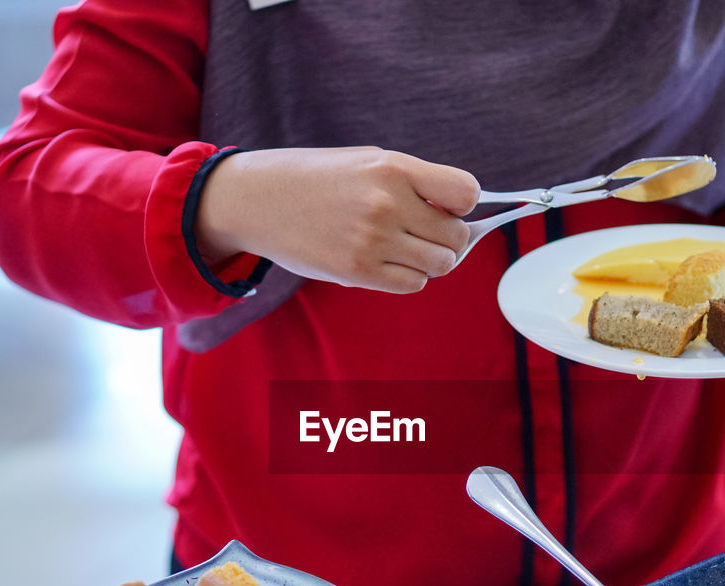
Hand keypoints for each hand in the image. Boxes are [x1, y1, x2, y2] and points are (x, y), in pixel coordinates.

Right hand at [196, 147, 479, 292]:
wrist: (258, 199)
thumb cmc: (319, 179)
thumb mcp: (368, 162)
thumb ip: (415, 185)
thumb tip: (464, 219)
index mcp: (394, 168)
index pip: (466, 193)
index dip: (464, 205)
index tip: (447, 207)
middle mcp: (387, 204)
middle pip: (456, 237)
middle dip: (448, 238)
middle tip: (423, 233)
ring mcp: (373, 240)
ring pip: (440, 265)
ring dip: (430, 261)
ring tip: (404, 248)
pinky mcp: (358, 271)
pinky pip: (413, 284)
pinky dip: (408, 277)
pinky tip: (387, 261)